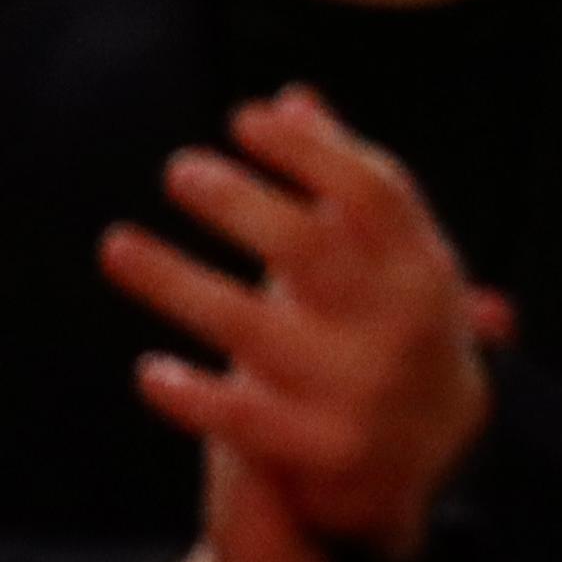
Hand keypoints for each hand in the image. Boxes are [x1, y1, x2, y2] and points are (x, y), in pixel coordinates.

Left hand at [99, 87, 500, 559]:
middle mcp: (398, 325)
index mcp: (420, 268)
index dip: (308, 151)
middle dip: (239, 205)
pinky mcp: (321, 449)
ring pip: (251, 329)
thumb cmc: (394, 330)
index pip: (373, 193)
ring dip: (176, 283)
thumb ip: (342, 182)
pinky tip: (151, 373)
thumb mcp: (390, 258)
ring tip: (116, 246)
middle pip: (310, 250)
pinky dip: (195, 396)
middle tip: (178, 170)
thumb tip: (291, 100)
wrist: (445, 461)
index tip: (244, 118)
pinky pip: (243, 420)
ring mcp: (359, 389)